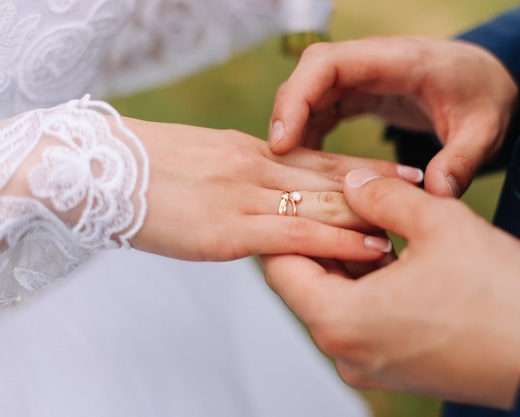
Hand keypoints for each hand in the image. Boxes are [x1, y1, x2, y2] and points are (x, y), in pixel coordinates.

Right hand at [127, 119, 421, 260]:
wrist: (93, 171)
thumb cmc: (144, 168)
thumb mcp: (202, 160)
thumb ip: (239, 174)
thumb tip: (266, 186)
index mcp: (249, 151)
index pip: (319, 156)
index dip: (363, 164)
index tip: (398, 169)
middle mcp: (256, 168)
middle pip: (332, 176)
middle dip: (381, 183)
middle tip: (427, 188)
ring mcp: (245, 198)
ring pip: (322, 203)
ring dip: (371, 213)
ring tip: (414, 219)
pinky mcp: (229, 230)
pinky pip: (295, 235)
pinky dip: (337, 242)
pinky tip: (369, 247)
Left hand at [262, 168, 519, 408]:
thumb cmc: (500, 298)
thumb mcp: (438, 223)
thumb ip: (382, 195)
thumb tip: (352, 182)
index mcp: (340, 320)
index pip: (280, 267)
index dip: (288, 225)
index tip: (300, 196)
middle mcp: (344, 351)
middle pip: (305, 283)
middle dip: (319, 238)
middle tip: (335, 200)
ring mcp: (367, 363)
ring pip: (334, 300)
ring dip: (345, 260)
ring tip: (367, 221)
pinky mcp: (391, 366)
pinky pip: (359, 318)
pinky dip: (365, 285)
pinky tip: (390, 253)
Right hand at [268, 36, 518, 196]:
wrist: (488, 83)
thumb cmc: (485, 98)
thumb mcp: (484, 130)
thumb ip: (461, 160)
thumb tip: (435, 196)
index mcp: (396, 60)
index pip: (328, 63)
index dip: (297, 97)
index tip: (282, 140)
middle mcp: (370, 62)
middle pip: (309, 76)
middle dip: (286, 114)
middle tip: (276, 160)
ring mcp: (361, 76)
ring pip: (309, 94)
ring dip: (294, 128)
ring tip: (287, 171)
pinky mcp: (358, 93)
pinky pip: (321, 109)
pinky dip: (308, 135)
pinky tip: (307, 167)